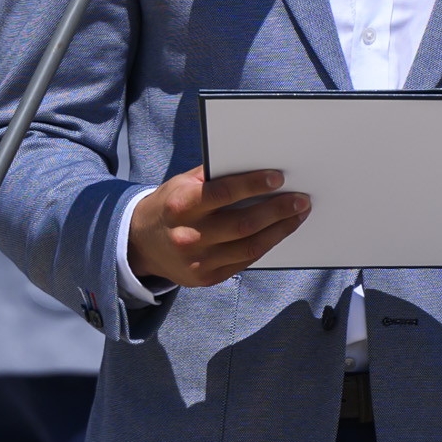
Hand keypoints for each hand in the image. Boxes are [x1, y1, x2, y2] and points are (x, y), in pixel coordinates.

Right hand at [125, 164, 307, 289]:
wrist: (141, 244)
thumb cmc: (169, 206)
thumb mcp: (181, 184)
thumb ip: (212, 176)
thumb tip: (252, 164)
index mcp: (181, 206)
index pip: (223, 194)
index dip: (253, 185)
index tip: (278, 178)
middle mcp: (189, 236)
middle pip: (243, 224)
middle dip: (277, 211)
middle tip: (300, 200)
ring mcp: (198, 261)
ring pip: (249, 247)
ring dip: (279, 231)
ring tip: (297, 216)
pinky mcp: (207, 277)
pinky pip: (244, 262)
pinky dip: (265, 246)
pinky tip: (278, 233)